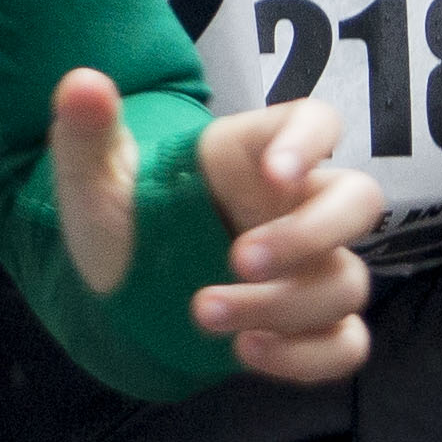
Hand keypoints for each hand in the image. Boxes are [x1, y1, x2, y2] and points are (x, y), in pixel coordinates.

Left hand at [48, 71, 379, 382]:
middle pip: (359, 201)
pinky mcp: (306, 325)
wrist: (117, 293)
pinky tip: (245, 352)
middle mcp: (293, 206)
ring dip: (282, 305)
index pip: (317, 122)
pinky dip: (305, 356)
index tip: (274, 173)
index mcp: (252, 155)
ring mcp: (307, 268)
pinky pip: (344, 344)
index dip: (312, 141)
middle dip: (310, 234)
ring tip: (204, 314)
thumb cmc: (122, 218)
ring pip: (345, 282)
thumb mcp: (93, 176)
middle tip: (239, 258)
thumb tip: (81, 84)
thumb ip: (88, 131)